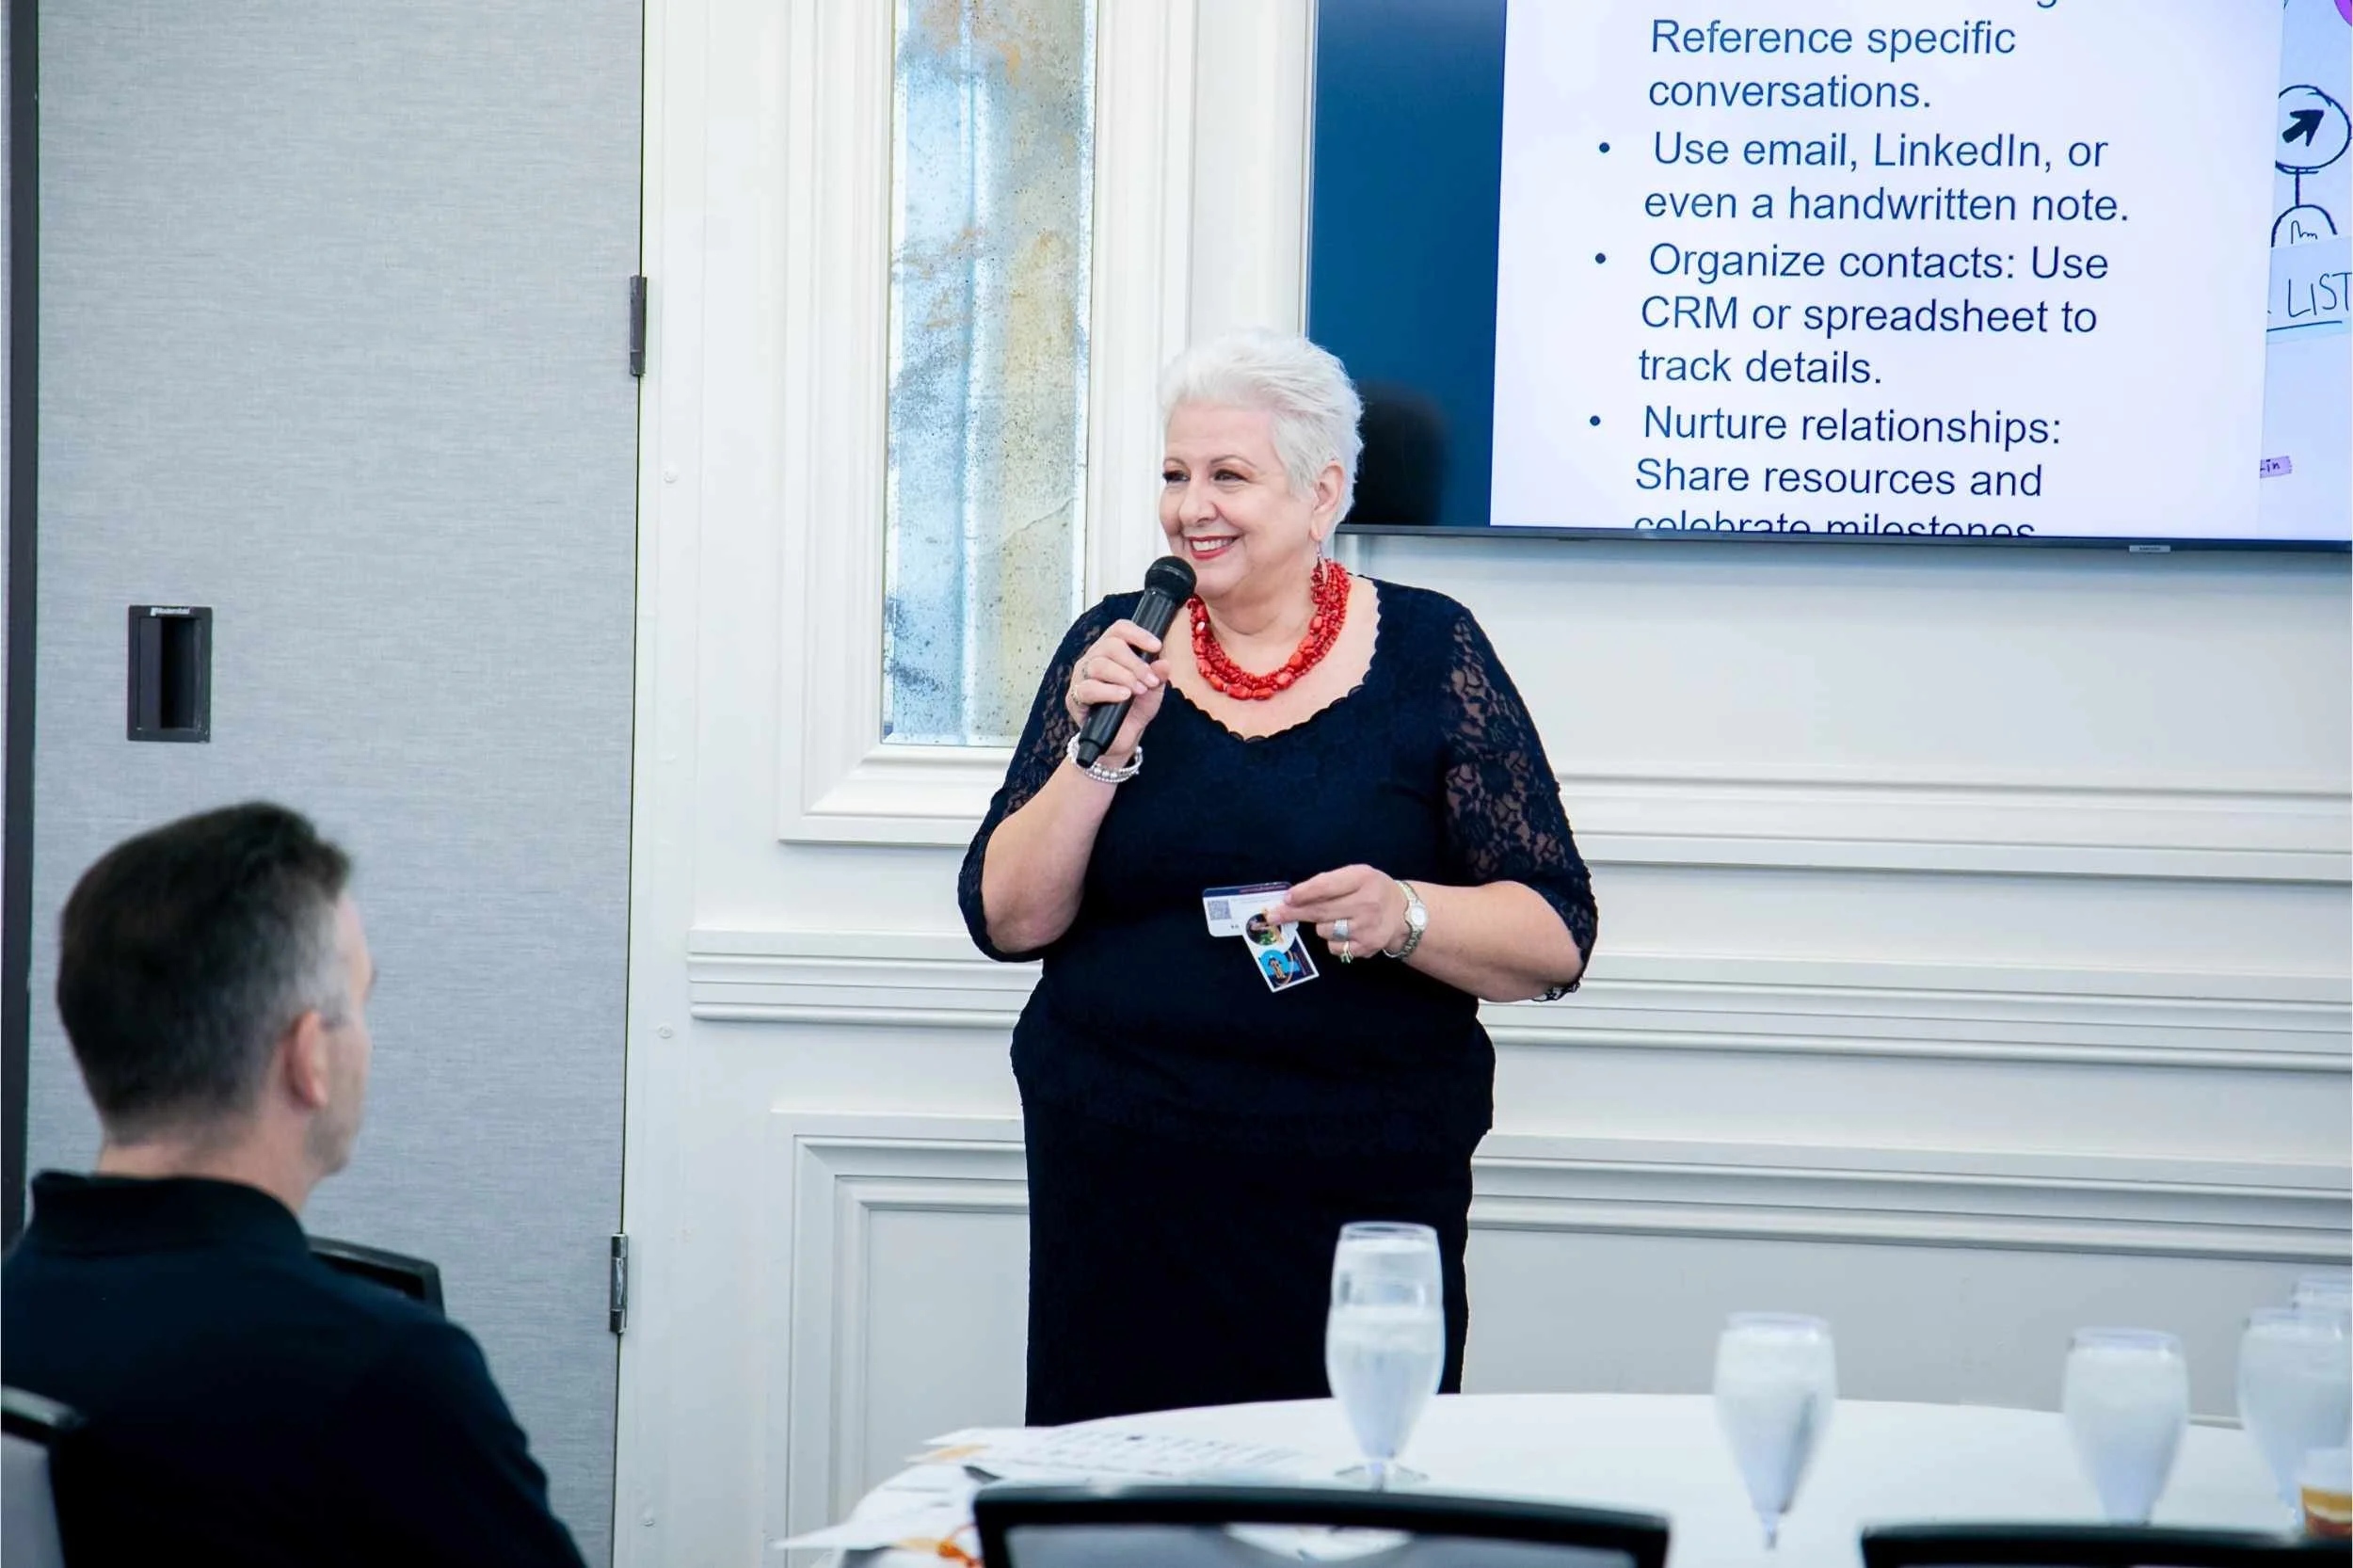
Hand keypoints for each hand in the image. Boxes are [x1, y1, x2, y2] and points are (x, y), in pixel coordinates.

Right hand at [1064, 620, 1170, 765]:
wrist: (1122, 739)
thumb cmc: (1133, 710)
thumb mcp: (1153, 692)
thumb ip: (1158, 676)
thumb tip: (1164, 663)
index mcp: (1111, 651)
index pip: (1119, 629)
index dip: (1138, 634)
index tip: (1156, 647)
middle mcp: (1093, 659)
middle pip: (1111, 645)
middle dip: (1135, 662)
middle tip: (1150, 680)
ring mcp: (1082, 677)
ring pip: (1099, 664)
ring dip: (1124, 676)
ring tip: (1139, 689)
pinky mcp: (1075, 698)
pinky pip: (1089, 688)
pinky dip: (1109, 691)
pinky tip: (1124, 696)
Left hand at [1271, 866, 1407, 962]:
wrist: (1404, 913)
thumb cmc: (1371, 890)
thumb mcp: (1356, 875)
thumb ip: (1328, 882)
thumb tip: (1293, 896)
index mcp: (1363, 878)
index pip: (1327, 886)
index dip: (1303, 893)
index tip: (1285, 899)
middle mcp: (1367, 903)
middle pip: (1321, 911)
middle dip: (1293, 913)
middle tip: (1272, 916)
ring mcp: (1367, 928)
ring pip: (1324, 931)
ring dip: (1321, 926)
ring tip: (1336, 919)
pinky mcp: (1366, 947)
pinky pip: (1333, 947)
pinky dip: (1332, 941)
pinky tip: (1345, 932)